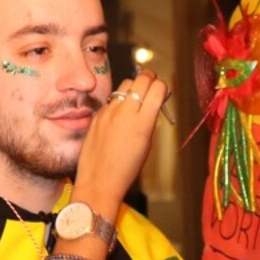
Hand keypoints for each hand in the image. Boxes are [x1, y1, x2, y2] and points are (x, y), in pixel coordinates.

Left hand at [73, 70, 167, 217]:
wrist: (99, 181)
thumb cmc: (126, 169)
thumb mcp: (147, 144)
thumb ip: (150, 120)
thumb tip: (153, 102)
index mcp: (142, 122)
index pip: (157, 88)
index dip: (162, 87)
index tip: (162, 91)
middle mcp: (125, 112)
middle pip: (142, 78)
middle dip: (150, 79)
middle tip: (151, 85)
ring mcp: (108, 111)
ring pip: (125, 84)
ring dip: (133, 87)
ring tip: (135, 99)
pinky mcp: (97, 114)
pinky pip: (111, 99)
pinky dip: (118, 101)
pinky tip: (119, 114)